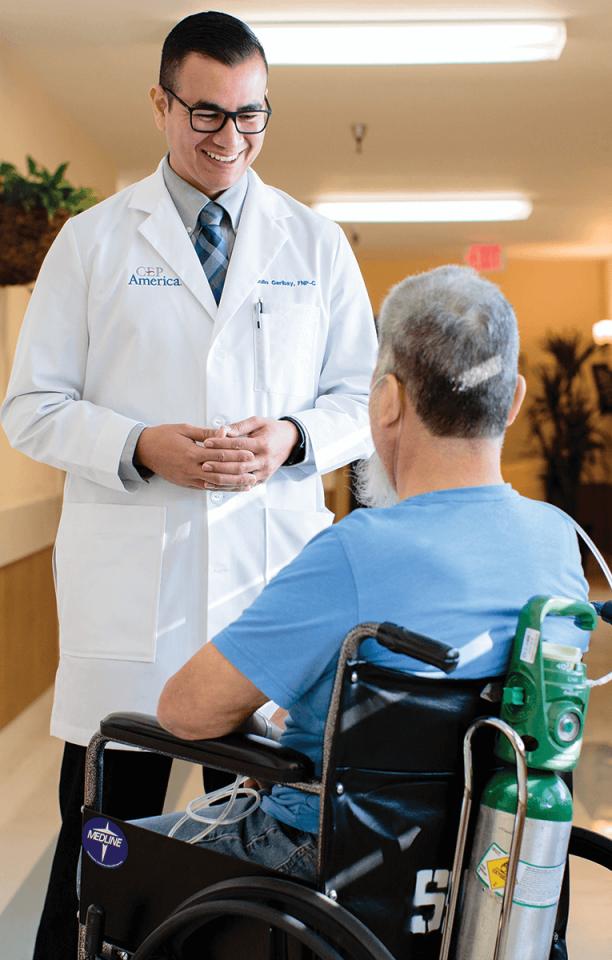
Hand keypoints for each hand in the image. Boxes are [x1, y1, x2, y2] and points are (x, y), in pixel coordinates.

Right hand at [135, 423, 255, 489]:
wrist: (143, 450)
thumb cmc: (163, 436)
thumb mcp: (184, 429)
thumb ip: (206, 433)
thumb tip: (224, 432)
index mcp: (191, 452)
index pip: (219, 454)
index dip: (236, 455)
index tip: (250, 454)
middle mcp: (191, 468)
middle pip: (220, 472)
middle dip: (238, 473)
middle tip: (253, 471)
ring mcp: (188, 478)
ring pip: (215, 484)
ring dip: (232, 484)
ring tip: (247, 483)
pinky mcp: (186, 483)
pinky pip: (206, 488)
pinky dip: (220, 488)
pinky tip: (231, 488)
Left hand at [201, 417, 298, 487]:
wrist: (290, 442)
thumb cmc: (272, 430)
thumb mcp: (258, 422)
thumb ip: (239, 426)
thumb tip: (222, 430)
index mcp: (263, 444)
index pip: (239, 445)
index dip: (221, 443)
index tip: (207, 442)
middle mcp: (265, 460)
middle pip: (239, 465)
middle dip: (220, 465)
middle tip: (204, 463)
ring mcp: (264, 472)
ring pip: (241, 478)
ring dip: (223, 479)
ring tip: (207, 477)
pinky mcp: (262, 480)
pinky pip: (244, 485)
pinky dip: (229, 487)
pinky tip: (217, 485)